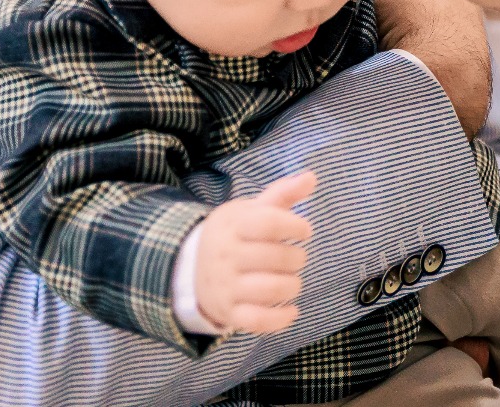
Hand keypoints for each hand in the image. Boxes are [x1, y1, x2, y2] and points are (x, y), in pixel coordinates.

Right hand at [194, 171, 314, 335]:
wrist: (188, 268)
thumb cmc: (233, 234)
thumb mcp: (250, 210)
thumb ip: (281, 194)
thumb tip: (311, 177)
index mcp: (233, 226)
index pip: (268, 224)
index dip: (294, 226)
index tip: (305, 230)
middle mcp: (227, 257)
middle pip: (274, 258)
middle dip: (296, 258)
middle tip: (297, 258)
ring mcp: (226, 287)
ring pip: (269, 290)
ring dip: (292, 286)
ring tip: (293, 280)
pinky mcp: (228, 313)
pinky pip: (257, 321)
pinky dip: (280, 319)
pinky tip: (292, 311)